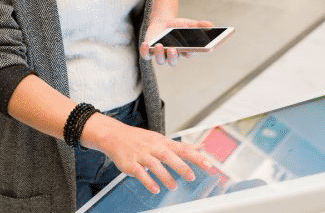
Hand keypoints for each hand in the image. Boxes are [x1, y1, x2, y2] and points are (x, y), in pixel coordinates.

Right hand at [89, 116, 212, 193]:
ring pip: (155, 164)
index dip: (196, 157)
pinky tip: (155, 189)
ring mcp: (142, 155)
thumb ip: (182, 146)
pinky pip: (140, 173)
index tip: (208, 165)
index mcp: (163, 142)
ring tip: (173, 186)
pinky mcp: (130, 163)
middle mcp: (154, 147)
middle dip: (181, 166)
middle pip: (169, 155)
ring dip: (165, 176)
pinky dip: (148, 181)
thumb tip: (201, 147)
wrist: (115, 135)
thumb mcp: (162, 140)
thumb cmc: (142, 139)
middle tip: (191, 176)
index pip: (183, 149)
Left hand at [141, 18, 212, 66]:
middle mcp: (172, 55)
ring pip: (160, 60)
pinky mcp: (148, 51)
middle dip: (173, 57)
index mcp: (184, 50)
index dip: (189, 53)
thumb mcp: (189, 24)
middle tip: (173, 49)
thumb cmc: (178, 26)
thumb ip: (200, 25)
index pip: (188, 54)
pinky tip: (145, 44)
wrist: (163, 22)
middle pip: (173, 61)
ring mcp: (160, 54)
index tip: (190, 49)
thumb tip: (212, 25)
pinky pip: (146, 55)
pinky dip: (144, 51)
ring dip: (159, 54)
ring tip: (159, 45)